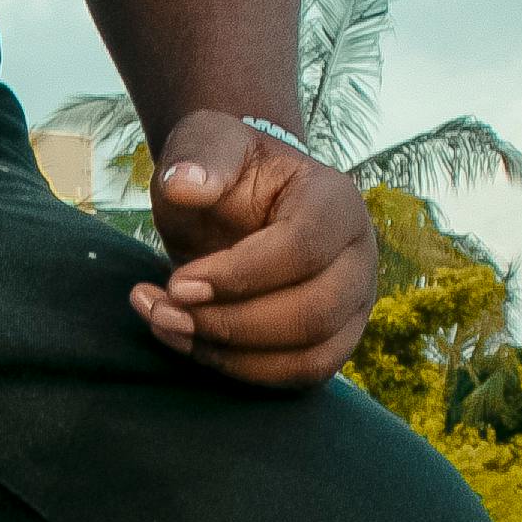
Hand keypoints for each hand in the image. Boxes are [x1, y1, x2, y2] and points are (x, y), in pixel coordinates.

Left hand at [128, 113, 378, 391]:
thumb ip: (198, 157)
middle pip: (313, 313)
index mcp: (337, 202)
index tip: (176, 283)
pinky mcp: (333, 341)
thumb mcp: (206, 145)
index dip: (239, 275)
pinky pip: (298, 376)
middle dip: (230, 323)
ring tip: (165, 326)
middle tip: (162, 311)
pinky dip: (240, 370)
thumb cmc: (223, 171)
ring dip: (230, 355)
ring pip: (309, 356)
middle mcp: (358, 257)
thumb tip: (183, 185)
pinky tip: (189, 344)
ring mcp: (353, 305)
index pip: (303, 249)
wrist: (236, 203)